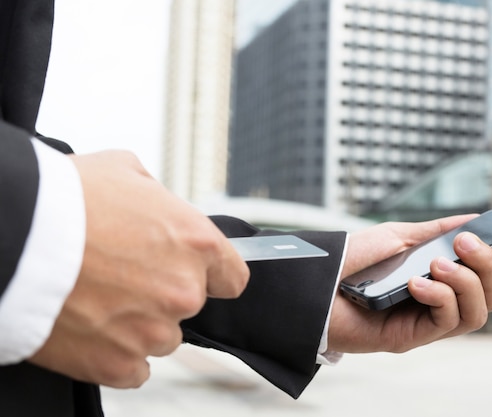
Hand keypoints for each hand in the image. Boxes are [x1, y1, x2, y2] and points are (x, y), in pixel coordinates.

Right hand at [29, 151, 249, 387]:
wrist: (13, 237)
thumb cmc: (66, 199)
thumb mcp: (125, 172)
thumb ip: (159, 199)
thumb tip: (161, 212)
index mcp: (196, 242)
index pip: (233, 277)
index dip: (215, 275)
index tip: (201, 275)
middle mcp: (184, 290)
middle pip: (189, 305)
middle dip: (162, 293)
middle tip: (121, 275)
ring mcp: (152, 331)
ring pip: (161, 337)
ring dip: (138, 323)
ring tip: (98, 299)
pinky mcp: (117, 363)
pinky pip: (134, 368)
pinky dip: (117, 354)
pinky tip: (93, 329)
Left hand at [327, 215, 491, 352]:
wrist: (314, 282)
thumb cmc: (353, 260)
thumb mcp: (399, 236)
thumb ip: (437, 231)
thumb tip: (476, 219)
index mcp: (440, 277)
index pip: (487, 273)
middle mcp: (439, 301)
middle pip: (491, 293)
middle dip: (490, 265)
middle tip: (466, 243)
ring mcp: (426, 322)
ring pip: (478, 312)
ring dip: (466, 282)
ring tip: (438, 262)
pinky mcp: (411, 338)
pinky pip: (447, 323)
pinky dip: (440, 297)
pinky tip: (417, 282)